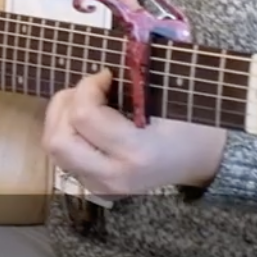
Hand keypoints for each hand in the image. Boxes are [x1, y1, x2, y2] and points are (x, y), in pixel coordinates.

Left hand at [43, 67, 226, 199]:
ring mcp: (103, 185)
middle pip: (58, 140)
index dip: (88, 86)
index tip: (106, 75)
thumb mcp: (168, 96)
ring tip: (86, 103)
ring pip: (55, 149)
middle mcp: (115, 175)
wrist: (202, 158)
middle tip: (90, 90)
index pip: (84, 115)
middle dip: (66, 105)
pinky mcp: (96, 186)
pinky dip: (67, 133)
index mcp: (136, 152)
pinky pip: (64, 157)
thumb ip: (132, 81)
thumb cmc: (189, 122)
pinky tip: (87, 122)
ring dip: (61, 118)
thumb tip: (99, 69)